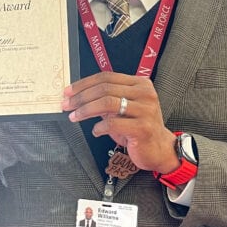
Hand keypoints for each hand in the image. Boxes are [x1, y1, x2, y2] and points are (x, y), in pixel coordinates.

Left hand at [62, 72, 178, 173]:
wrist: (159, 149)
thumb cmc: (138, 128)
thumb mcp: (123, 109)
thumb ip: (106, 99)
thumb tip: (78, 96)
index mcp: (140, 84)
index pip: (106, 77)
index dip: (84, 83)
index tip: (68, 91)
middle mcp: (145, 94)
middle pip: (105, 89)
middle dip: (81, 97)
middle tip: (67, 104)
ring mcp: (146, 110)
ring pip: (107, 103)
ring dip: (86, 110)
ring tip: (74, 116)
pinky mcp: (143, 128)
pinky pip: (113, 123)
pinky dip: (99, 127)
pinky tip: (96, 131)